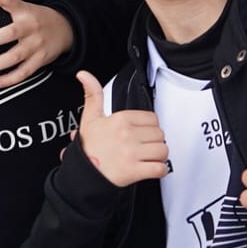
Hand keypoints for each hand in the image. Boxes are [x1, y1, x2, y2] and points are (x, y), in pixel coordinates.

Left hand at [0, 0, 72, 88]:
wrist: (66, 28)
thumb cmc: (38, 18)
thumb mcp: (25, 7)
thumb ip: (5, 5)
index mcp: (24, 11)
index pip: (8, 0)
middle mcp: (30, 27)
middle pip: (11, 33)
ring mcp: (36, 44)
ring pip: (15, 56)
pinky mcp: (40, 59)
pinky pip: (24, 71)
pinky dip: (10, 79)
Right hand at [74, 72, 168, 186]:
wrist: (83, 173)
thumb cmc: (88, 148)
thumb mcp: (90, 117)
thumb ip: (92, 94)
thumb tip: (84, 75)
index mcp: (121, 119)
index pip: (152, 118)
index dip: (150, 127)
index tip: (143, 133)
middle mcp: (127, 135)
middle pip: (160, 134)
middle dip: (155, 141)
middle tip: (146, 147)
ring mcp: (132, 153)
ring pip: (163, 150)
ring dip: (160, 156)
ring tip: (150, 157)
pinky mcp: (134, 171)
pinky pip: (160, 168)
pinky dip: (160, 170)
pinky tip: (152, 169)